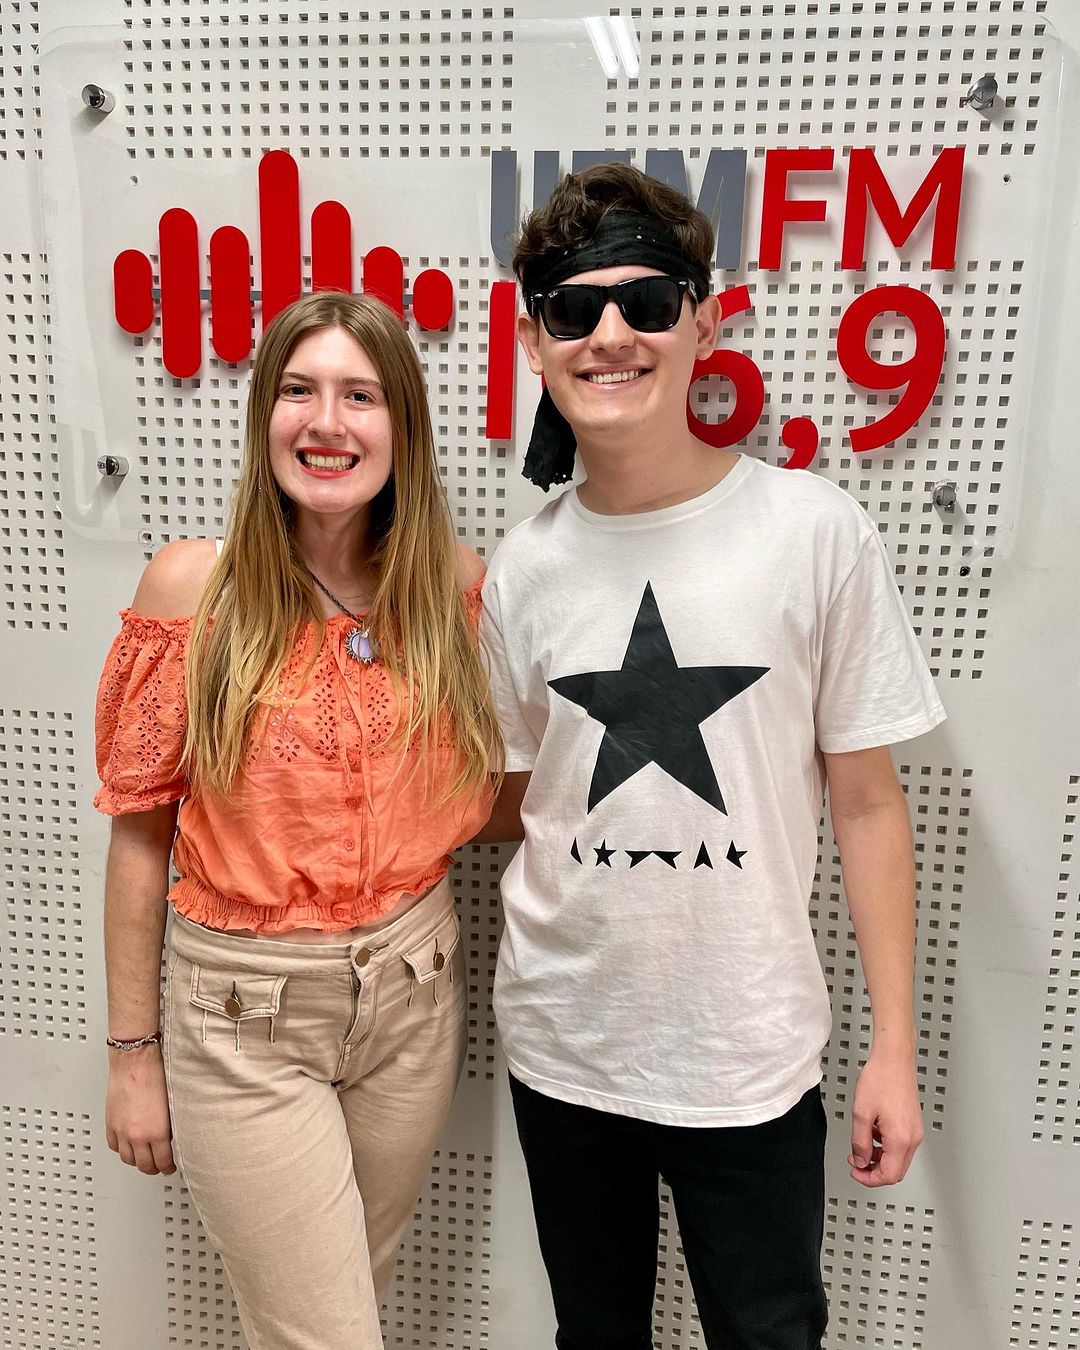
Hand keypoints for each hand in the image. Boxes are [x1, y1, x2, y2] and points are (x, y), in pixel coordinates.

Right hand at [105, 1042, 175, 1175]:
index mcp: (157, 1131)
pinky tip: (128, 1147)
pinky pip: (114, 1146)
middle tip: (159, 1167)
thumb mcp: (171, 1105)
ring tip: (144, 1158)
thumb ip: (169, 1126)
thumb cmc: (155, 1075)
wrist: (134, 1061)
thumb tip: (170, 1137)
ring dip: (137, 1161)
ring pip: (128, 1159)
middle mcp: (137, 1135)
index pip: (163, 1161)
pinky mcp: (110, 1124)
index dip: (168, 1168)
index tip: (171, 1167)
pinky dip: (121, 1149)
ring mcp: (122, 1131)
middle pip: (144, 1165)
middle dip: (153, 1168)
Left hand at [847, 1047, 923, 1186]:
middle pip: (895, 1171)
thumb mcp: (861, 1113)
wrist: (894, 1059)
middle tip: (856, 1162)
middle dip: (874, 1171)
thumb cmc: (880, 1079)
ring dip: (879, 1158)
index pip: (888, 1175)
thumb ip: (860, 1142)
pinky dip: (885, 1146)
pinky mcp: (913, 1123)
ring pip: (898, 1159)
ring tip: (861, 1145)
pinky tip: (873, 1133)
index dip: (869, 1179)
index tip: (856, 1172)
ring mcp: (915, 1130)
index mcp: (901, 1138)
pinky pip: (900, 1144)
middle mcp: (912, 1137)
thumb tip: (860, 1160)